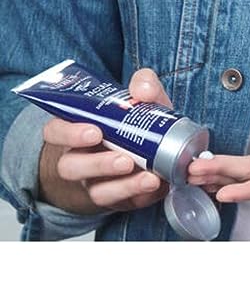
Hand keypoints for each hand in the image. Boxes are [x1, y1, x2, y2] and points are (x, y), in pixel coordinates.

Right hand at [39, 69, 171, 213]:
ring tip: (147, 176)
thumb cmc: (138, 122)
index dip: (68, 133)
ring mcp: (97, 183)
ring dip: (122, 185)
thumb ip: (144, 86)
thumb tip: (143, 91)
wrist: (152, 150)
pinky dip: (140, 194)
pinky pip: (123, 202)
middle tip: (124, 159)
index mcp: (77, 130)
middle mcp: (81, 159)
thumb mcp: (142, 99)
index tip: (93, 132)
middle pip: (71, 166)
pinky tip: (156, 184)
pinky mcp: (118, 199)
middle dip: (97, 164)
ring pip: (96, 190)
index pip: (55, 131)